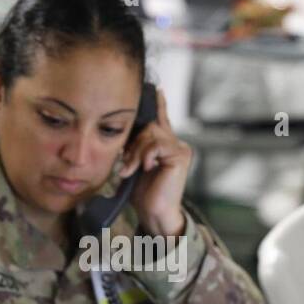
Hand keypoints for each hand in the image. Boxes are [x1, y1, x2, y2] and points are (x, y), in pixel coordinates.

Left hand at [117, 87, 191, 237]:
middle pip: (149, 127)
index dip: (158, 104)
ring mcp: (180, 149)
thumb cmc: (143, 193)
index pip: (161, 119)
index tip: (155, 89)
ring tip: (130, 169)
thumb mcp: (135, 165)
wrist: (154, 213)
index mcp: (165, 145)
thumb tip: (122, 132)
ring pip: (151, 135)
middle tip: (126, 163)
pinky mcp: (180, 156)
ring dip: (136, 153)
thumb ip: (134, 148)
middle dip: (133, 144)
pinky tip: (145, 168)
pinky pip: (156, 145)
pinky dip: (145, 156)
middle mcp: (175, 144)